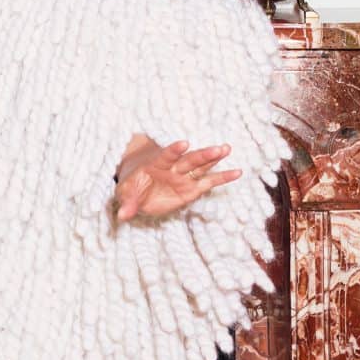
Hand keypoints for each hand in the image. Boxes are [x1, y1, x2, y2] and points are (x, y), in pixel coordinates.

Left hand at [115, 138, 239, 223]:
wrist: (139, 188)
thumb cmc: (133, 188)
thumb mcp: (126, 195)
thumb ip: (128, 204)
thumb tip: (122, 216)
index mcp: (157, 165)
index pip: (167, 155)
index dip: (174, 149)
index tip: (185, 143)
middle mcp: (174, 168)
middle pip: (190, 159)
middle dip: (203, 155)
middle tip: (218, 148)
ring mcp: (185, 177)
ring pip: (201, 166)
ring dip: (214, 158)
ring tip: (227, 149)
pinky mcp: (193, 188)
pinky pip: (209, 182)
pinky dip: (223, 177)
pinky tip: (237, 172)